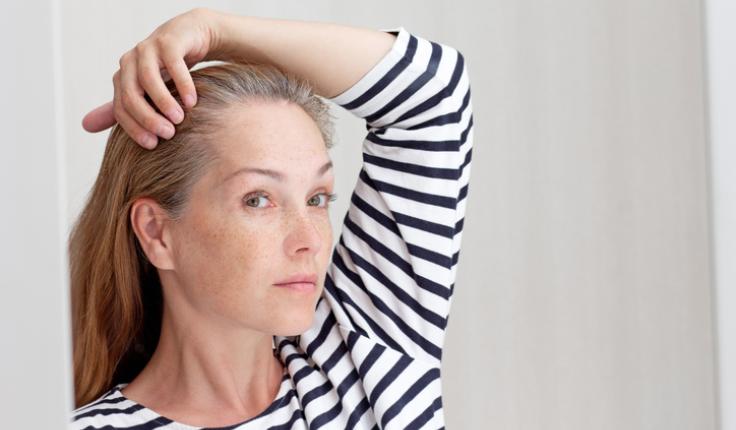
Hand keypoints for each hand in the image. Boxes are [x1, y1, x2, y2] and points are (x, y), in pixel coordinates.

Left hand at [81, 8, 223, 148]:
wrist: (188, 37)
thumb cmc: (166, 69)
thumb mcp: (145, 90)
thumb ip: (121, 109)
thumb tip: (85, 127)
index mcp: (122, 77)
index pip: (120, 108)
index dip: (134, 128)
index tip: (153, 144)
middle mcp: (130, 62)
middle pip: (131, 94)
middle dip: (147, 117)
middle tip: (168, 134)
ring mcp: (148, 49)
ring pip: (149, 78)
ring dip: (163, 101)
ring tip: (179, 119)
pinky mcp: (169, 41)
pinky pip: (173, 64)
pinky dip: (182, 84)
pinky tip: (192, 102)